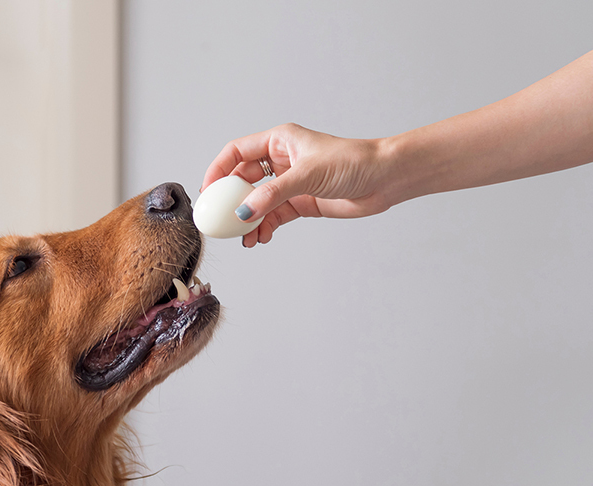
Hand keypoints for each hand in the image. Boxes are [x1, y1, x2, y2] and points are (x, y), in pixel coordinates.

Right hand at [202, 123, 394, 246]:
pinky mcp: (302, 202)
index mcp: (279, 141)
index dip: (218, 170)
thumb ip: (272, 195)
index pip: (237, 152)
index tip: (207, 192)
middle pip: (244, 179)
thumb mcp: (307, 175)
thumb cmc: (353, 162)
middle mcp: (282, 160)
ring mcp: (291, 182)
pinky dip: (265, 226)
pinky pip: (274, 215)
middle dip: (230, 201)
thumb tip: (243, 212)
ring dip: (249, 219)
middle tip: (219, 220)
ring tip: (243, 237)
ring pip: (258, 201)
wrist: (385, 179)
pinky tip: (261, 237)